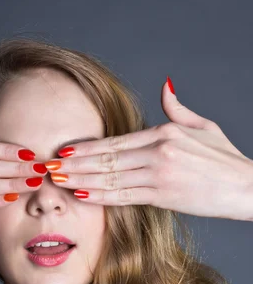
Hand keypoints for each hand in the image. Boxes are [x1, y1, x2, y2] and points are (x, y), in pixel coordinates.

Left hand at [44, 78, 252, 220]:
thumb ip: (177, 109)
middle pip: (106, 158)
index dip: (86, 147)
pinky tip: (83, 194)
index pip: (115, 141)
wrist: (247, 187)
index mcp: (164, 132)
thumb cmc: (224, 158)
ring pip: (110, 177)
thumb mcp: (202, 126)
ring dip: (81, 179)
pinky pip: (125, 196)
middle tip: (50, 167)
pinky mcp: (164, 196)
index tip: (64, 151)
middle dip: (75, 164)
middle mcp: (158, 151)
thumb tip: (164, 87)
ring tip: (59, 181)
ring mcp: (160, 174)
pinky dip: (102, 195)